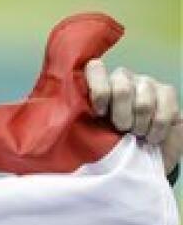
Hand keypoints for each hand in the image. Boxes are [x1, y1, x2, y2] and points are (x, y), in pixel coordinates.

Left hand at [84, 59, 180, 176]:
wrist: (143, 156)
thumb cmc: (109, 146)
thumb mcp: (88, 136)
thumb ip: (77, 125)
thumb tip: (58, 127)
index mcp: (98, 86)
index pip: (95, 68)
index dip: (98, 90)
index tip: (99, 113)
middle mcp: (121, 79)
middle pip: (121, 88)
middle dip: (120, 116)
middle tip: (121, 129)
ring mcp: (145, 83)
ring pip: (143, 102)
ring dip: (139, 125)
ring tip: (135, 135)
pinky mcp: (167, 92)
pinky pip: (163, 109)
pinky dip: (156, 129)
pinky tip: (151, 137)